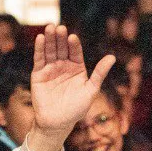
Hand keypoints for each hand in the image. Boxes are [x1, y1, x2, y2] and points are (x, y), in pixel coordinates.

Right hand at [27, 25, 114, 150]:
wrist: (58, 122)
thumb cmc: (76, 109)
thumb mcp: (91, 90)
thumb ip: (100, 73)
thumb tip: (112, 57)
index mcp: (77, 68)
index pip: (76, 52)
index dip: (74, 45)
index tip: (73, 37)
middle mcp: (64, 66)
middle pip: (62, 48)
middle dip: (61, 38)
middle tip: (60, 27)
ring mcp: (51, 68)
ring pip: (50, 50)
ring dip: (50, 39)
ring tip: (50, 27)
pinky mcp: (39, 74)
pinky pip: (39, 59)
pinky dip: (39, 49)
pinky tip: (41, 38)